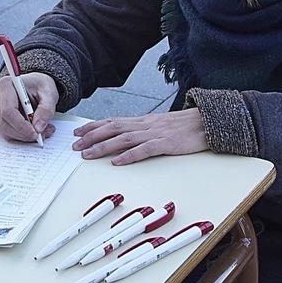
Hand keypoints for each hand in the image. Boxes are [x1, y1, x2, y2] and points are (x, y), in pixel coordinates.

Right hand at [0, 72, 58, 144]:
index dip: (21, 126)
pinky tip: (32, 130)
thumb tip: (38, 127)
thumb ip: (46, 110)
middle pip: (3, 123)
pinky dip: (19, 135)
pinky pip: (5, 131)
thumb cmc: (39, 86)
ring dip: (22, 136)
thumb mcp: (49, 93)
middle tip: (39, 136)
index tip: (35, 133)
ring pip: (3, 130)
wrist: (35, 86)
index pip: (8, 111)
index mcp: (6, 84)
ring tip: (41, 132)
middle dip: (22, 134)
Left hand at [72, 109, 207, 165]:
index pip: (113, 121)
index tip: (78, 133)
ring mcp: (155, 133)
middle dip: (92, 136)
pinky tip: (117, 161)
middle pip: (113, 128)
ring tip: (88, 154)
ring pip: (124, 138)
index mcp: (143, 121)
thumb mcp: (160, 125)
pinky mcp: (166, 143)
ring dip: (103, 146)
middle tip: (75, 145)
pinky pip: (144, 149)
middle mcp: (145, 125)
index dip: (94, 127)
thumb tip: (125, 138)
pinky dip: (129, 155)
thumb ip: (143, 131)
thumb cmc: (184, 126)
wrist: (207, 121)